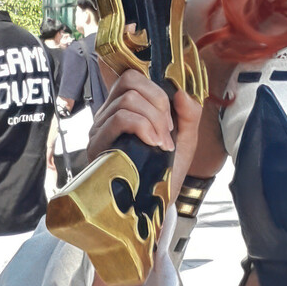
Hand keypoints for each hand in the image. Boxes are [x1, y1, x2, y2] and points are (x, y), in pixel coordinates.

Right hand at [87, 69, 202, 194]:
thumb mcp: (185, 141)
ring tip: (162, 145)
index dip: (157, 92)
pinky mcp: (97, 147)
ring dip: (153, 120)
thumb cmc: (166, 173)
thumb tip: (182, 92)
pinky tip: (153, 145)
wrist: (155, 207)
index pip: (133, 78)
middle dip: (158, 103)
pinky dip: (142, 127)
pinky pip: (119, 119)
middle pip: (129, 81)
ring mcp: (100, 130)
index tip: (172, 121)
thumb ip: (189, 115)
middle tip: (168, 133)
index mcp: (125, 109)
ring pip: (127, 101)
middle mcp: (108, 115)